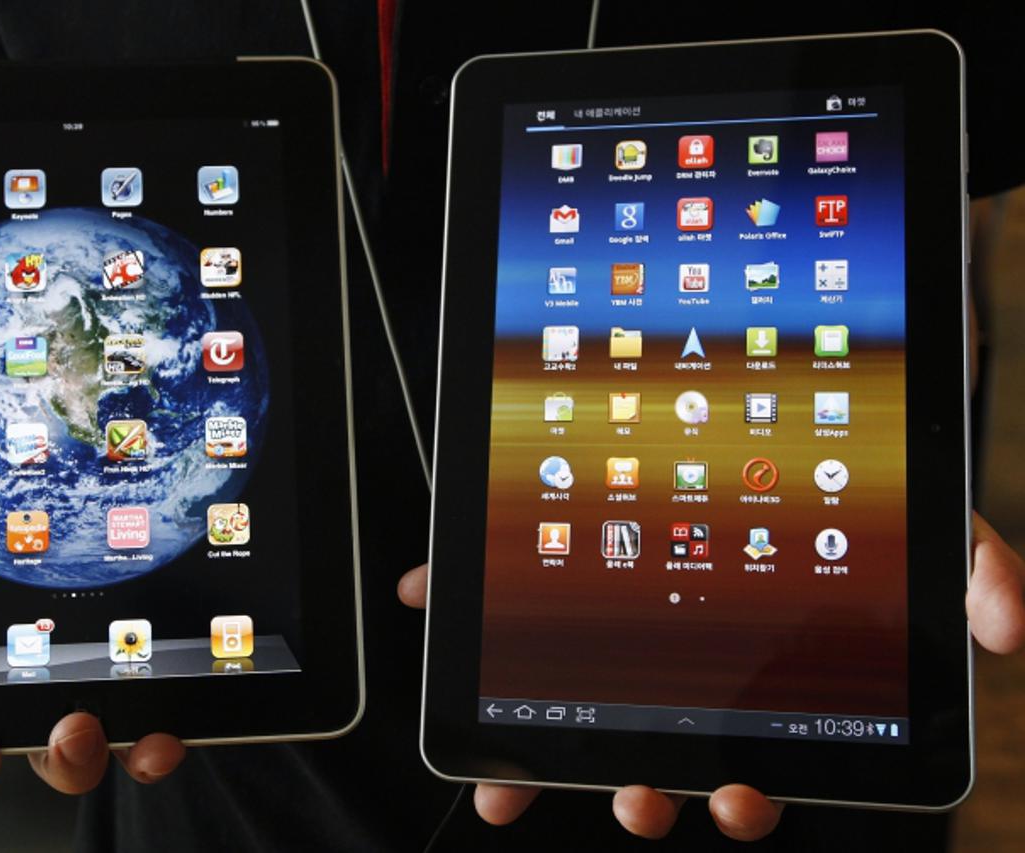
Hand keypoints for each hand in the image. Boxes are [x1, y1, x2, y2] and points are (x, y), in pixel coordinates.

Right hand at [0, 509, 185, 797]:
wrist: (34, 444)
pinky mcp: (145, 659)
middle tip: (64, 733)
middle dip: (48, 760)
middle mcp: (27, 690)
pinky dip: (170, 725)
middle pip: (38, 752)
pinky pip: (162, 707)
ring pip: (102, 739)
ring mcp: (90, 677)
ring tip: (103, 718)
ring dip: (105, 747)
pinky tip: (175, 722)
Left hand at [397, 512, 1024, 839]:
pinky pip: (500, 577)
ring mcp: (622, 603)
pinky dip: (459, 587)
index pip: (748, 746)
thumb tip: (1007, 631)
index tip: (726, 800)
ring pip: (572, 684)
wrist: (806, 370)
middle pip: (658, 738)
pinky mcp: (561, 548)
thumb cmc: (855, 461)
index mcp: (769, 661)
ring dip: (546, 729)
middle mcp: (692, 646)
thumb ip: (975, 565)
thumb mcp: (930, 512)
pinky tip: (427, 591)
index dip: (732, 790)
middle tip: (639, 796)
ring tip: (532, 756)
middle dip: (643, 783)